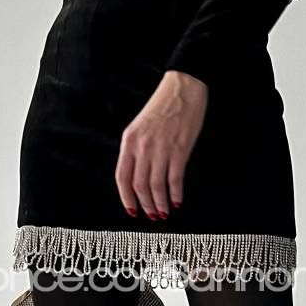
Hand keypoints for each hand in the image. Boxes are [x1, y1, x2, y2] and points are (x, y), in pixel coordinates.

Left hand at [115, 70, 207, 219]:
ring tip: (163, 212)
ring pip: (156, 186)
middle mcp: (143, 147)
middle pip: (139, 185)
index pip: (122, 177)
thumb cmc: (163, 106)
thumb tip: (138, 175)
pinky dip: (175, 194)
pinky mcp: (180, 150)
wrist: (183, 89)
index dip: (126, 198)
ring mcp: (162, 149)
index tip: (132, 210)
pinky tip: (177, 201)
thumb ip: (136, 149)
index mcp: (130, 141)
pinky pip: (175, 179)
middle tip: (151, 215)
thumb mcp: (140, 126)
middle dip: (145, 205)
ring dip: (159, 203)